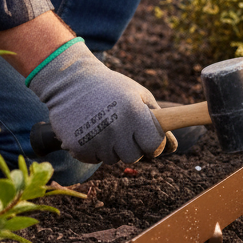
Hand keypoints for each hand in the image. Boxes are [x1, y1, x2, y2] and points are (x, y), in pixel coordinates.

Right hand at [28, 40, 174, 163]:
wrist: (70, 82)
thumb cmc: (112, 88)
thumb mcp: (139, 94)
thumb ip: (158, 118)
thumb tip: (172, 147)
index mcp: (135, 113)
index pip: (155, 146)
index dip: (155, 145)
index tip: (150, 140)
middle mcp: (116, 128)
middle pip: (134, 157)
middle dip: (132, 147)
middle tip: (123, 130)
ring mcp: (95, 139)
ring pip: (113, 159)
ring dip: (112, 148)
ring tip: (104, 126)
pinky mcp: (77, 147)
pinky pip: (94, 159)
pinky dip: (94, 149)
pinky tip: (90, 131)